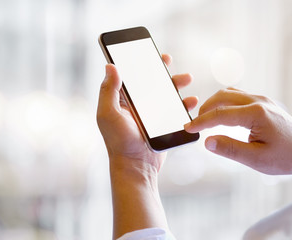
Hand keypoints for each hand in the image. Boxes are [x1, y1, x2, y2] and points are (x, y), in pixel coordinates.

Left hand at [97, 54, 197, 173]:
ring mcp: (150, 114)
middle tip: (167, 59)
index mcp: (121, 100)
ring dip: (176, 84)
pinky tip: (191, 100)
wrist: (136, 166)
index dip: (137, 62)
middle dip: (160, 70)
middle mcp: (135, 105)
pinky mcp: (162, 123)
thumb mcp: (109, 114)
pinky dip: (184, 104)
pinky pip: (175, 109)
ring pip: (164, 93)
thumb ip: (109, 91)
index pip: (129, 76)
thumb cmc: (119, 142)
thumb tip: (110, 66)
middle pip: (149, 82)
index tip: (147, 51)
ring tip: (187, 78)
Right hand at [184, 87, 291, 174]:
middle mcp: (259, 101)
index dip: (201, 121)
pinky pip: (237, 95)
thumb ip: (230, 149)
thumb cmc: (285, 156)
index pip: (220, 114)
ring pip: (229, 93)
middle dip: (205, 110)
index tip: (188, 128)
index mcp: (256, 114)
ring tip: (205, 119)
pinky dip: (224, 102)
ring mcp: (262, 99)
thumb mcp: (257, 159)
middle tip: (195, 125)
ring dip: (213, 104)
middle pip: (222, 97)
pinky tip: (221, 114)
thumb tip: (207, 142)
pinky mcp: (263, 102)